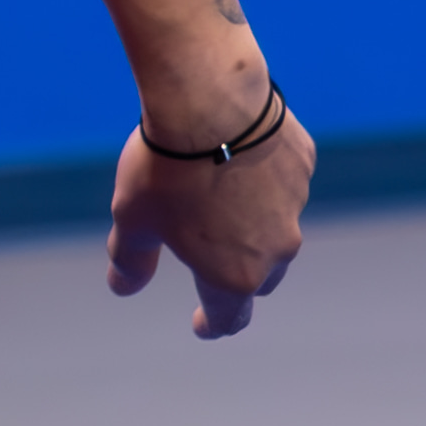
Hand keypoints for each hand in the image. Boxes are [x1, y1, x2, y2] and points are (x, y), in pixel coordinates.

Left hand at [105, 101, 313, 338]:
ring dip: (253, 225)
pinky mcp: (303, 165)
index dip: (212, 324)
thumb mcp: (133, 221)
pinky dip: (264, 181)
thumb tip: (122, 288)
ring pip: (277, 228)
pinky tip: (238, 158)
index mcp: (233, 275)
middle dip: (236, 276)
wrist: (209, 101)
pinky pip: (285, 183)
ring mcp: (296, 206)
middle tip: (209, 261)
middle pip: (259, 278)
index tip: (201, 325)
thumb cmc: (165, 169)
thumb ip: (131, 261)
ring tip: (217, 198)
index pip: (228, 318)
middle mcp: (274, 249)